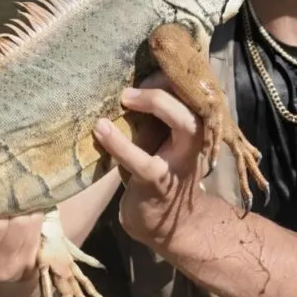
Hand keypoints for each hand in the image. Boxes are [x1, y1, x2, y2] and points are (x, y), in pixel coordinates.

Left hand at [92, 79, 206, 247]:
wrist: (166, 223)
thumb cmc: (159, 169)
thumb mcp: (161, 136)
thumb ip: (155, 112)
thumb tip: (128, 77)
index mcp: (196, 124)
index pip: (192, 87)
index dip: (168, 73)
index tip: (141, 72)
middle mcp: (196, 139)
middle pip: (193, 98)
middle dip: (164, 84)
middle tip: (131, 89)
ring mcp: (180, 160)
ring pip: (182, 121)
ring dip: (154, 103)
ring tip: (124, 98)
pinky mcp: (158, 181)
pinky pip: (139, 158)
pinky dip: (118, 142)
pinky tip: (100, 129)